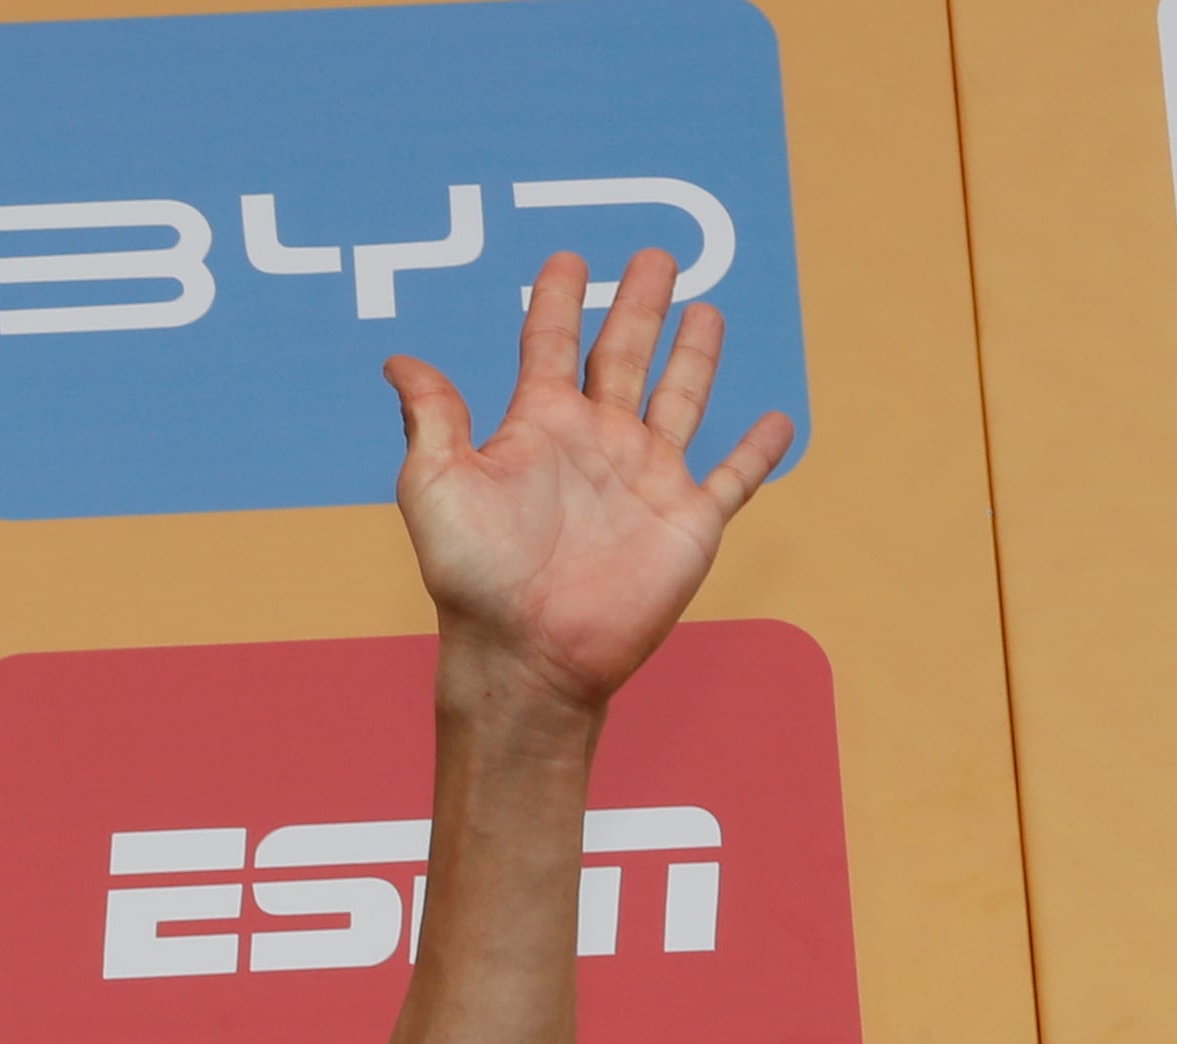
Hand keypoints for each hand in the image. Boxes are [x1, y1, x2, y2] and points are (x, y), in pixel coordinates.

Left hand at [385, 251, 794, 724]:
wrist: (527, 654)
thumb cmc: (472, 579)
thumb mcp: (437, 485)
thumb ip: (430, 418)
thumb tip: (398, 362)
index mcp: (539, 427)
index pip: (550, 344)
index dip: (557, 300)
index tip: (566, 259)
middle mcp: (596, 444)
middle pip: (624, 353)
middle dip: (639, 304)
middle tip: (656, 256)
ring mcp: (646, 480)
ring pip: (680, 398)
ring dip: (695, 355)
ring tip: (708, 309)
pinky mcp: (688, 522)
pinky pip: (734, 479)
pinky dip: (759, 452)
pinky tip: (779, 421)